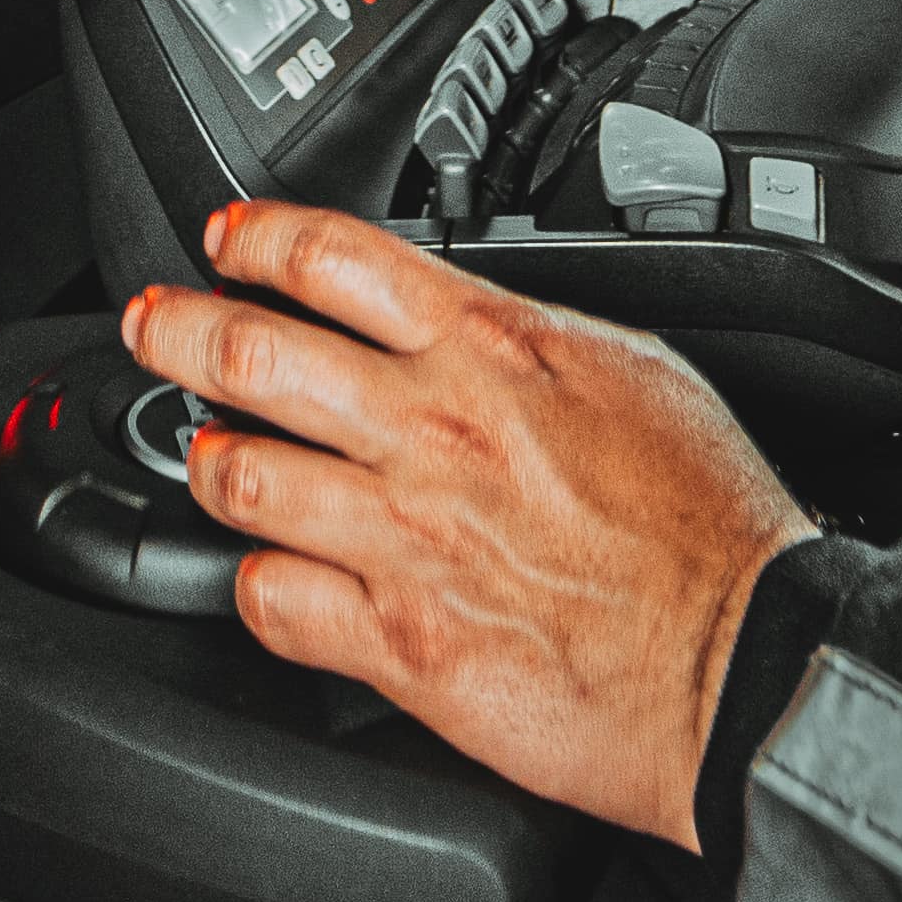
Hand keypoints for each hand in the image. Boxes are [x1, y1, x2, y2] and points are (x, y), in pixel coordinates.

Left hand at [128, 200, 818, 850]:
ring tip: (208, 458)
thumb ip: (534, 338)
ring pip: (240, 476)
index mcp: (493, 349)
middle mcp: (433, 430)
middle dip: (180, 332)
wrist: (746, 660)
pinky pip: (273, 600)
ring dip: (209, 462)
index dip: (255, 240)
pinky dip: (255, 582)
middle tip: (155, 329)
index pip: (333, 258)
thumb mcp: (637, 371)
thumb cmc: (713, 529)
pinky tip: (268, 574)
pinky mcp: (399, 641)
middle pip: (252, 352)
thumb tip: (477, 316)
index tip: (227, 242)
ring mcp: (405, 536)